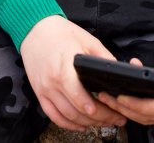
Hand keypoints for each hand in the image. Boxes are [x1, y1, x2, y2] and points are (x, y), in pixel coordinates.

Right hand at [19, 16, 126, 130]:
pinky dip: (67, 124)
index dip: (98, 111)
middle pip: (76, 111)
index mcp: (64, 70)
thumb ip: (103, 57)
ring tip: (102, 123)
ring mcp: (44, 90)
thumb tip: (118, 71)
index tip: (114, 113)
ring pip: (66, 117)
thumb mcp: (87, 40)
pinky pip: (53, 115)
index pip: (80, 99)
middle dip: (99, 120)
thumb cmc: (60, 33)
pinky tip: (80, 125)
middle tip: (116, 120)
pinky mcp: (39, 93)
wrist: (35, 29)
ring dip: (86, 124)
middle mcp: (52, 83)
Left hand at [96, 22, 153, 124]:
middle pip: (151, 116)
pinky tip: (124, 89)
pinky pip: (150, 108)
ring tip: (109, 96)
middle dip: (127, 109)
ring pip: (148, 116)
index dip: (138, 105)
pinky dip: (134, 104)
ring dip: (128, 109)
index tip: (120, 97)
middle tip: (106, 97)